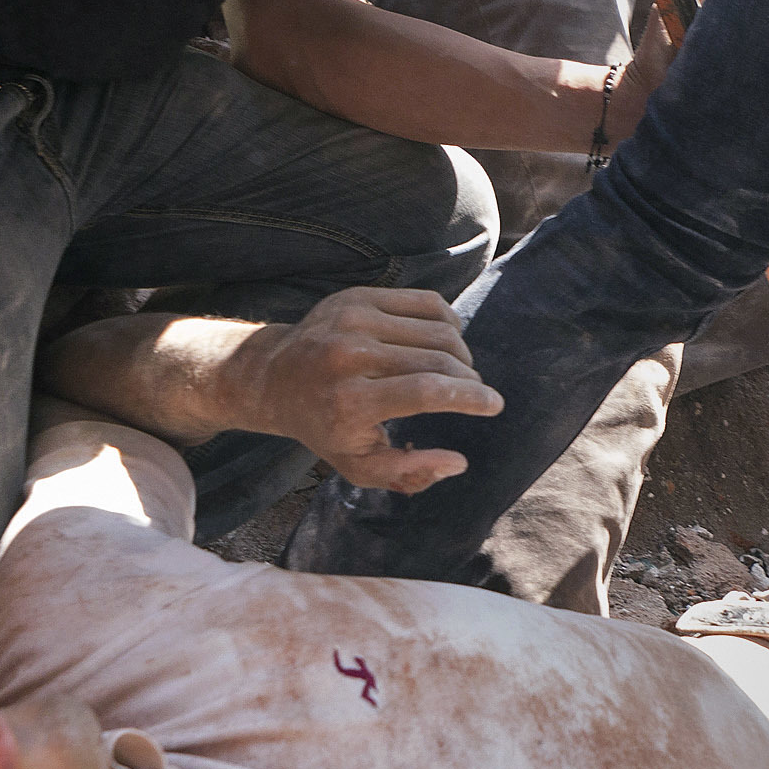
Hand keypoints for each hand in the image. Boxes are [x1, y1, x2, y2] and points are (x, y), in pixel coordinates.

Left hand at [237, 286, 502, 493]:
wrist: (275, 378)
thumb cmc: (324, 428)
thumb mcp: (358, 466)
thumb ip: (409, 472)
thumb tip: (458, 462)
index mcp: (350, 402)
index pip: (426, 392)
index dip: (470, 398)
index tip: (494, 405)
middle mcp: (350, 356)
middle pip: (438, 359)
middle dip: (468, 379)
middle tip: (473, 393)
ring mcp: (353, 319)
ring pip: (438, 329)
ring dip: (461, 353)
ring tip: (457, 371)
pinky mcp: (359, 296)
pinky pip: (426, 302)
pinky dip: (448, 323)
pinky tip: (444, 342)